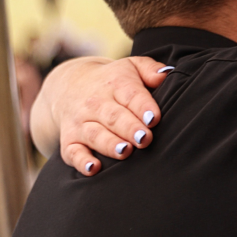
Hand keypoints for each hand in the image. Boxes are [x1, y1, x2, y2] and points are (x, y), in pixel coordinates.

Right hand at [32, 57, 172, 173]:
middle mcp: (95, 103)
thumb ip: (150, 69)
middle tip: (144, 139)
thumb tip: (166, 75)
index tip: (154, 119)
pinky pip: (73, 152)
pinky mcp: (69, 140)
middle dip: (129, 129)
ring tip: (124, 151)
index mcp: (115, 83)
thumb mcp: (131, 66)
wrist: (69, 84)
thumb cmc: (112, 80)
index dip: (142, 107)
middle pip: (114, 117)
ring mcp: (81, 122)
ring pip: (95, 135)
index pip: (130, 94)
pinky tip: (93, 169)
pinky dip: (82, 161)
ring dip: (109, 144)